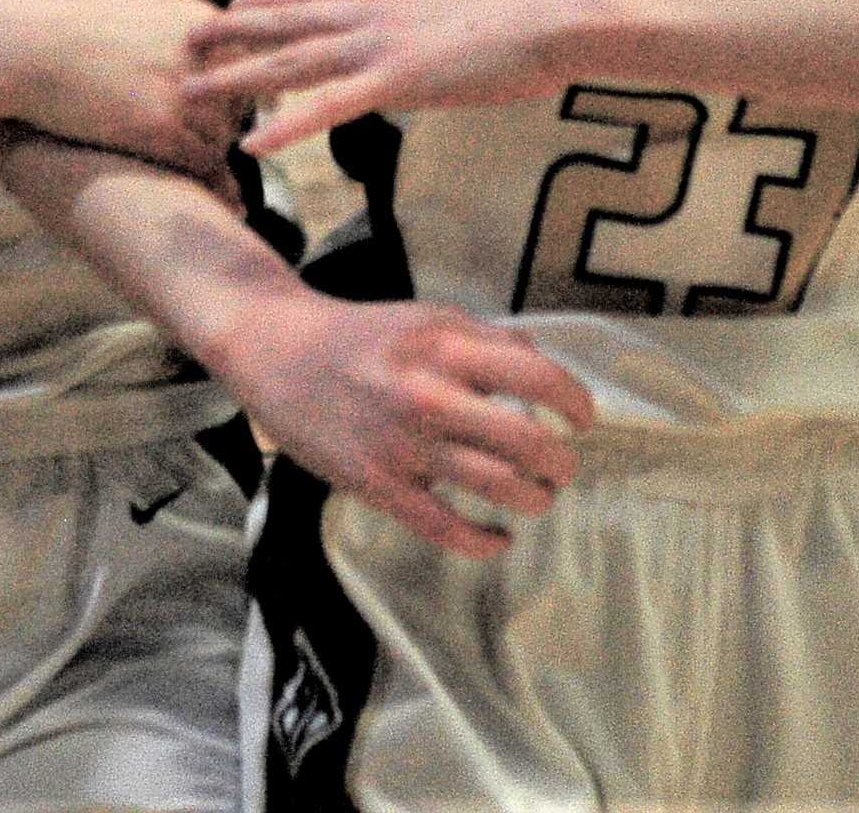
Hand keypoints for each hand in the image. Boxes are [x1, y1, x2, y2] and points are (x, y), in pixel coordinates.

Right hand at [5, 0, 247, 186]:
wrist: (23, 46)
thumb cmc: (70, 18)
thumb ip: (182, 10)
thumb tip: (211, 23)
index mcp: (198, 20)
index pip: (250, 58)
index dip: (239, 82)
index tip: (231, 100)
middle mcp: (199, 54)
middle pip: (243, 97)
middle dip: (229, 116)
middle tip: (209, 132)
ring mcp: (181, 91)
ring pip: (225, 133)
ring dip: (211, 145)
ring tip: (194, 155)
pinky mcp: (157, 128)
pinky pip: (203, 159)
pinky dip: (199, 170)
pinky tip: (182, 171)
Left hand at [185, 0, 570, 155]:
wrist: (551, 15)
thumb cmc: (521, 19)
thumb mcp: (459, 13)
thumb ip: (427, 24)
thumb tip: (421, 38)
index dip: (267, 1)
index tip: (230, 6)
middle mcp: (371, 12)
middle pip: (285, 21)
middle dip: (229, 32)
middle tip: (182, 41)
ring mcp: (380, 44)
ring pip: (292, 60)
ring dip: (238, 75)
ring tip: (192, 90)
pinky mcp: (398, 79)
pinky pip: (329, 106)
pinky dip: (288, 123)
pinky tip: (255, 143)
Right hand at [218, 289, 594, 559]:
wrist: (277, 352)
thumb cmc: (359, 335)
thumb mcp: (426, 317)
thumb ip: (485, 337)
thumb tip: (539, 360)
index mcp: (445, 346)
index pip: (537, 376)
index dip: (575, 401)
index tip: (582, 417)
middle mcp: (428, 395)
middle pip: (528, 442)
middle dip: (561, 462)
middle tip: (562, 465)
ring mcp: (402, 445)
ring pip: (497, 488)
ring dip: (535, 499)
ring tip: (538, 496)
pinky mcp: (377, 485)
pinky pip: (446, 529)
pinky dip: (486, 541)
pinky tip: (500, 536)